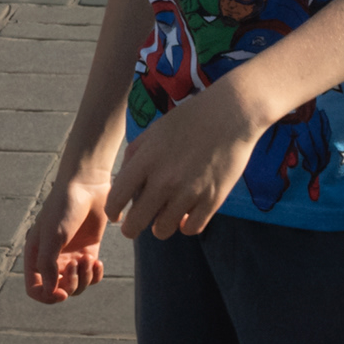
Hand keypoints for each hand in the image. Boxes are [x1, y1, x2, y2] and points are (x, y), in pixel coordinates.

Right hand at [22, 160, 114, 302]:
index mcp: (36, 255)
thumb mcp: (53, 236)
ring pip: (77, 286)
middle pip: (58, 290)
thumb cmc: (64, 207)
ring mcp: (71, 256)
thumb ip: (48, 265)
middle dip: (70, 284)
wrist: (87, 185)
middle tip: (77, 263)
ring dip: (84, 278)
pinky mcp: (88, 252)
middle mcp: (52, 259)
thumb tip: (49, 291)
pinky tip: (97, 261)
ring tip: (89, 259)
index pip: (35, 289)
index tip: (61, 293)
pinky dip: (96, 274)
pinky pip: (91, 276)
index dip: (46, 297)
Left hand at [107, 81, 265, 240]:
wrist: (231, 113)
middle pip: (136, 223)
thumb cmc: (190, 118)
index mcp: (146, 160)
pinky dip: (185, 226)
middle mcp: (165, 179)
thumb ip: (135, 155)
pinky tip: (185, 216)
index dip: (112, 211)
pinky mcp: (212, 200)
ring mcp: (189, 192)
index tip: (116, 215)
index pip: (116, 198)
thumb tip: (124, 182)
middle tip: (134, 226)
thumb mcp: (154, 130)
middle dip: (131, 229)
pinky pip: (191, 229)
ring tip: (163, 219)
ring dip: (160, 228)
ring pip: (162, 230)